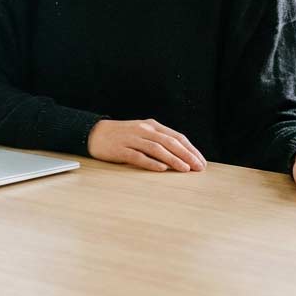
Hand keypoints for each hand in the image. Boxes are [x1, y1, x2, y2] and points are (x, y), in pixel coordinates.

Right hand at [86, 119, 206, 171]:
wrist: (95, 133)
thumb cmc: (122, 136)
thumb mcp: (143, 133)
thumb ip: (159, 141)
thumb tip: (181, 156)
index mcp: (152, 125)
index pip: (176, 137)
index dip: (190, 149)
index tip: (201, 161)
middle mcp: (144, 130)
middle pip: (169, 142)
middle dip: (186, 155)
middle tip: (198, 167)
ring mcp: (132, 139)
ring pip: (156, 148)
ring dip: (173, 159)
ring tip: (185, 169)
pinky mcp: (120, 149)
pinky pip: (138, 156)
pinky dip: (151, 162)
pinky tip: (161, 169)